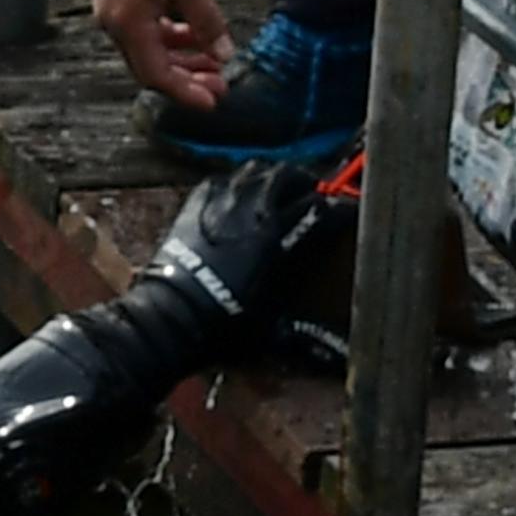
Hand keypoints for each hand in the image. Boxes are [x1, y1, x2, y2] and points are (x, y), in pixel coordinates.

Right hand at [80, 0, 231, 110]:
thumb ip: (207, 21)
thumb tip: (223, 54)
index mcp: (129, 24)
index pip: (158, 75)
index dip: (187, 92)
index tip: (213, 101)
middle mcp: (114, 22)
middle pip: (151, 66)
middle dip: (187, 78)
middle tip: (219, 83)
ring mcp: (113, 9)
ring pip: (148, 48)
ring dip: (180, 56)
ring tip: (212, 56)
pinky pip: (143, 28)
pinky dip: (168, 35)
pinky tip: (191, 29)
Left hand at [142, 160, 357, 368]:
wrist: (172, 314)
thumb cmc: (224, 319)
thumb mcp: (271, 316)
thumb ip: (299, 312)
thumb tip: (323, 346)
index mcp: (276, 232)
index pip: (318, 208)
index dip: (336, 209)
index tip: (343, 211)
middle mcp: (251, 208)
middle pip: (287, 175)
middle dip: (303, 182)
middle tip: (309, 194)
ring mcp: (221, 200)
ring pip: (255, 170)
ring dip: (269, 177)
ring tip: (274, 190)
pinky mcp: (195, 202)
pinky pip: (222, 179)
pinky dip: (236, 183)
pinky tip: (237, 196)